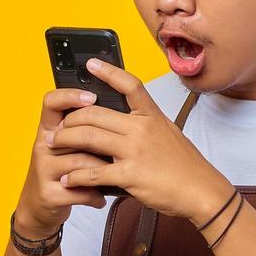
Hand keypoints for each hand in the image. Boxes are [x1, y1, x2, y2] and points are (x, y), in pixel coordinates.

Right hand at [14, 86, 118, 235]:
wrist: (39, 207)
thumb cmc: (62, 171)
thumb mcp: (68, 147)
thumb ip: (85, 131)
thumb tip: (120, 114)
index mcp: (49, 129)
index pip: (52, 102)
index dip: (70, 95)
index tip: (92, 96)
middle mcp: (43, 145)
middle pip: (74, 133)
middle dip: (99, 142)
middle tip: (119, 148)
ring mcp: (43, 170)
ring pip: (81, 162)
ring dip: (103, 170)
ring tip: (114, 175)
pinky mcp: (49, 193)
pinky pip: (79, 189)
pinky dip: (94, 195)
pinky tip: (101, 197)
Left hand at [49, 59, 232, 220]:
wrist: (201, 191)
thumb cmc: (186, 166)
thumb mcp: (169, 133)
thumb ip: (146, 124)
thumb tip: (124, 122)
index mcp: (151, 116)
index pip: (129, 85)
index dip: (108, 72)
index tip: (91, 64)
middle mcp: (141, 129)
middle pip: (94, 113)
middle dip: (70, 119)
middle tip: (58, 127)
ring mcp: (135, 151)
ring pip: (88, 138)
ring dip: (65, 140)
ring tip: (54, 145)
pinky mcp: (130, 175)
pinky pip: (93, 172)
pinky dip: (76, 176)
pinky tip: (68, 179)